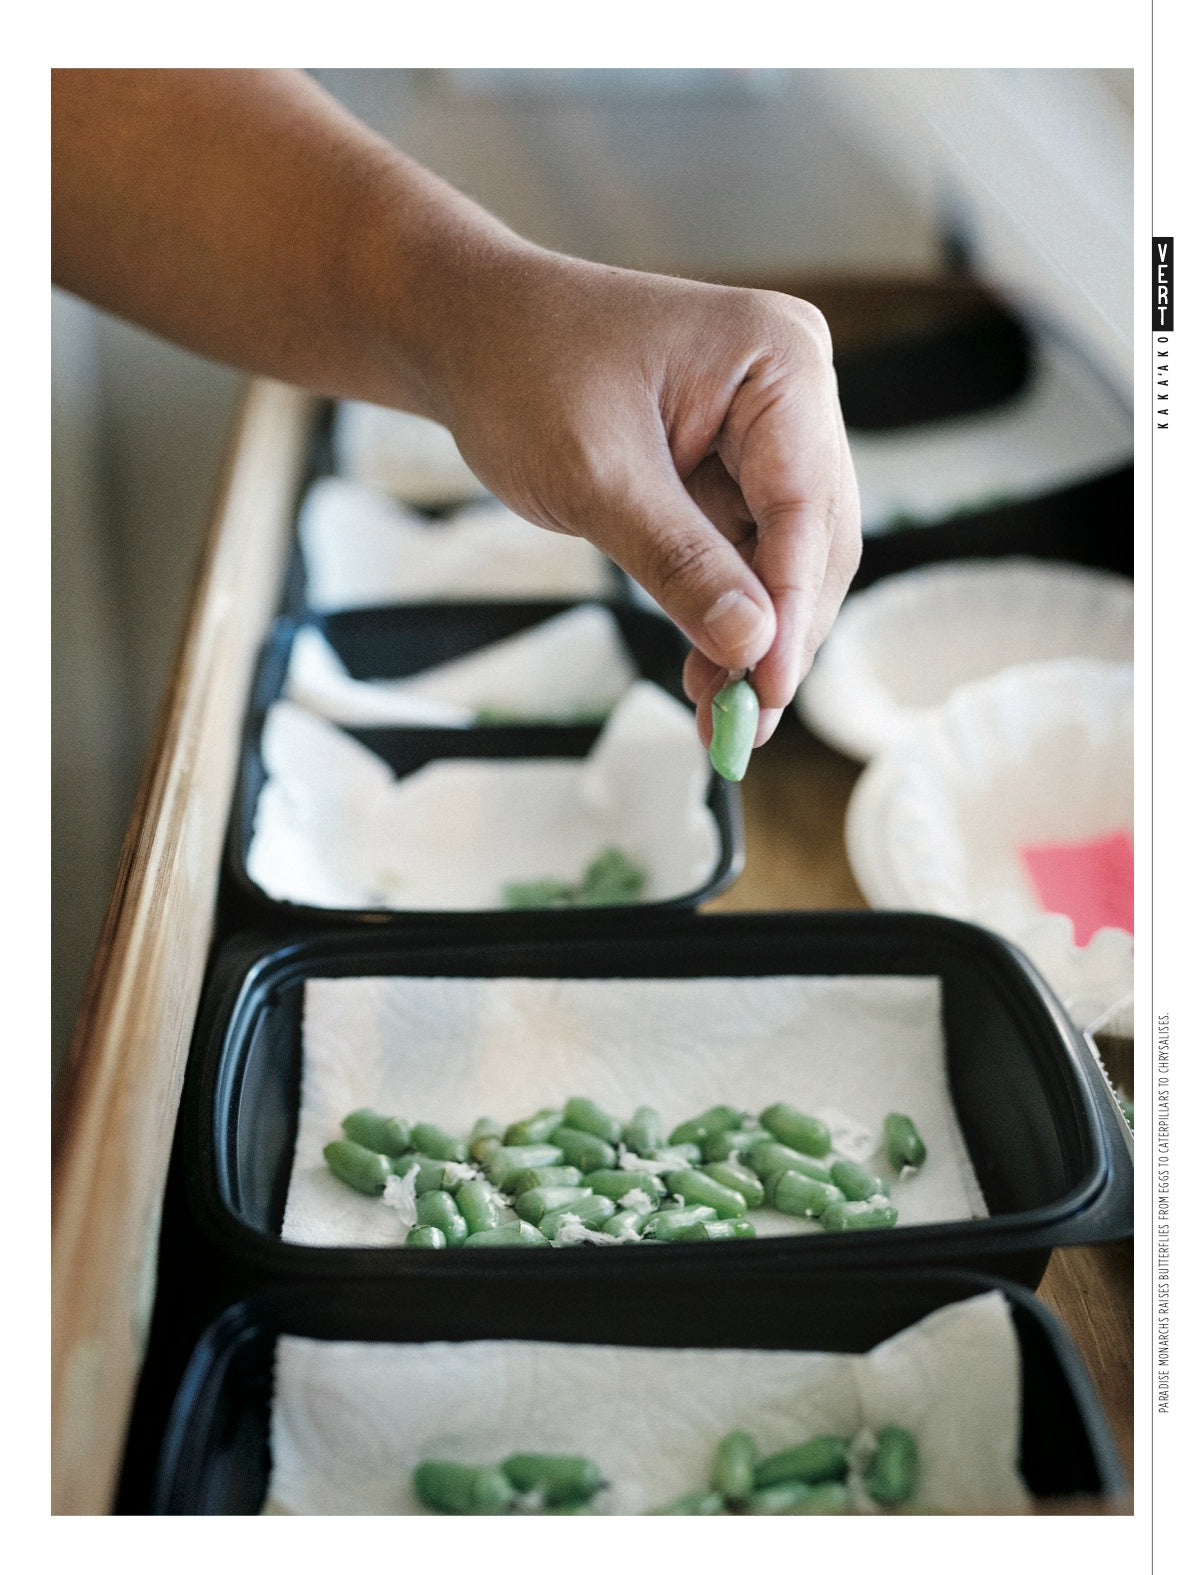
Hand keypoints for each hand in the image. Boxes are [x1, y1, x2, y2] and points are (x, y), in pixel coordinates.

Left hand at [421, 247, 860, 747]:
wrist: (466, 334)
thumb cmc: (522, 371)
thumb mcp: (596, 477)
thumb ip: (677, 562)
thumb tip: (751, 648)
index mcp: (778, 360)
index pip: (805, 507)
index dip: (789, 609)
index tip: (769, 692)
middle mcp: (791, 391)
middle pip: (812, 541)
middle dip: (776, 637)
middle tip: (745, 729)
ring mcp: (766, 430)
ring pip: (783, 559)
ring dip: (753, 638)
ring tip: (719, 718)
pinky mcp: (733, 466)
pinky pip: (744, 554)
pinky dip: (725, 614)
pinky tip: (706, 672)